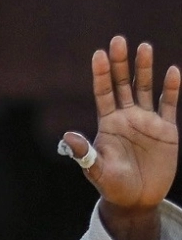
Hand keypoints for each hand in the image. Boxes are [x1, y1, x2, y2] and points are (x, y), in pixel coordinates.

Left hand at [62, 36, 179, 212]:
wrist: (136, 199)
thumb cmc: (112, 186)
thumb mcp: (96, 170)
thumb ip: (85, 153)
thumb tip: (68, 135)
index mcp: (107, 124)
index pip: (103, 93)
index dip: (100, 74)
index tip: (98, 54)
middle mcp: (126, 117)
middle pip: (123, 84)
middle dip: (120, 63)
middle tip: (118, 40)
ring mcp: (146, 121)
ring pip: (145, 88)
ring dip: (145, 68)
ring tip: (144, 46)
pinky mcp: (166, 129)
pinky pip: (168, 104)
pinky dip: (171, 88)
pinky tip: (172, 71)